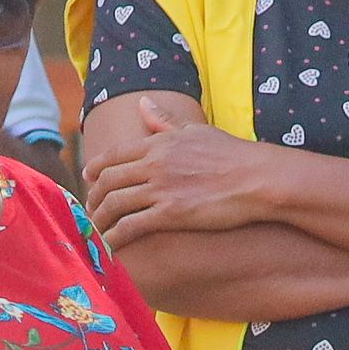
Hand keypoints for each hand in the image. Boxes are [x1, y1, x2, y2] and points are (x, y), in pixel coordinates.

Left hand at [85, 95, 274, 244]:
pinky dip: (114, 237)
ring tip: (96, 230)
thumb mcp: (197, 131)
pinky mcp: (171, 213)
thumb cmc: (235, 155)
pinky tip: (110, 246)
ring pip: (113, 204)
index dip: (95, 168)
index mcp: (159, 143)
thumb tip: (143, 103)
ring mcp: (161, 189)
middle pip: (108, 180)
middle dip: (93, 197)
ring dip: (99, 219)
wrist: (260, 178)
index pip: (113, 155)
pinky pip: (130, 226)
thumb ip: (165, 121)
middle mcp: (154, 164)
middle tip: (91, 209)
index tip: (88, 178)